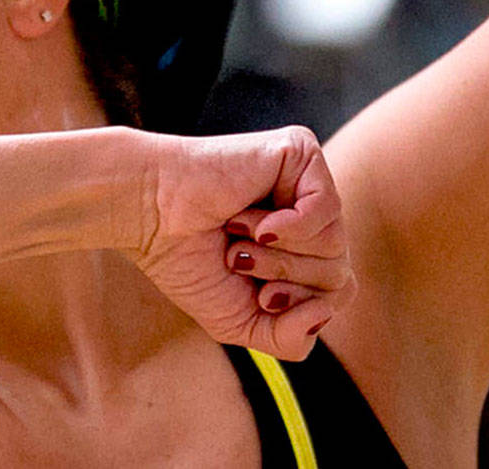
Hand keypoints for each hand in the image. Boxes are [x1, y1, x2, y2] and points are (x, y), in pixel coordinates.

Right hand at [133, 126, 352, 360]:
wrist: (149, 216)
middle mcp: (310, 212)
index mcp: (300, 247)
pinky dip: (288, 227)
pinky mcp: (299, 151)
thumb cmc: (187, 261)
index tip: (258, 296)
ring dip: (276, 254)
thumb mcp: (243, 322)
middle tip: (238, 258)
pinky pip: (326, 208)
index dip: (300, 305)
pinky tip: (255, 221)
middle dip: (284, 279)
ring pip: (333, 244)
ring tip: (237, 233)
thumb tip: (325, 311)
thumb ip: (290, 338)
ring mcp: (307, 180)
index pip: (339, 291)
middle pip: (338, 271)